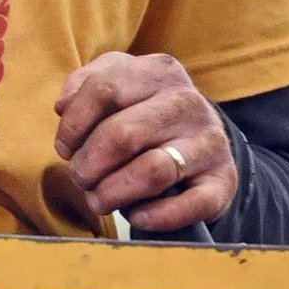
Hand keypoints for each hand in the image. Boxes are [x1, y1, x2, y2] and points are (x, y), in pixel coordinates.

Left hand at [53, 50, 237, 234]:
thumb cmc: (142, 116)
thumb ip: (85, 86)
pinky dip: (157, 216)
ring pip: (153, 171)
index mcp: (159, 72)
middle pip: (123, 134)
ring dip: (113, 193)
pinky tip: (137, 216)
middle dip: (88, 165)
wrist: (199, 144)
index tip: (65, 147)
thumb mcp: (116, 88)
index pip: (105, 90)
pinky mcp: (223, 180)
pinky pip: (192, 204)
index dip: (74, 125)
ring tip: (99, 199)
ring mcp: (210, 141)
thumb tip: (64, 107)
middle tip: (80, 178)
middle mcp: (188, 102)